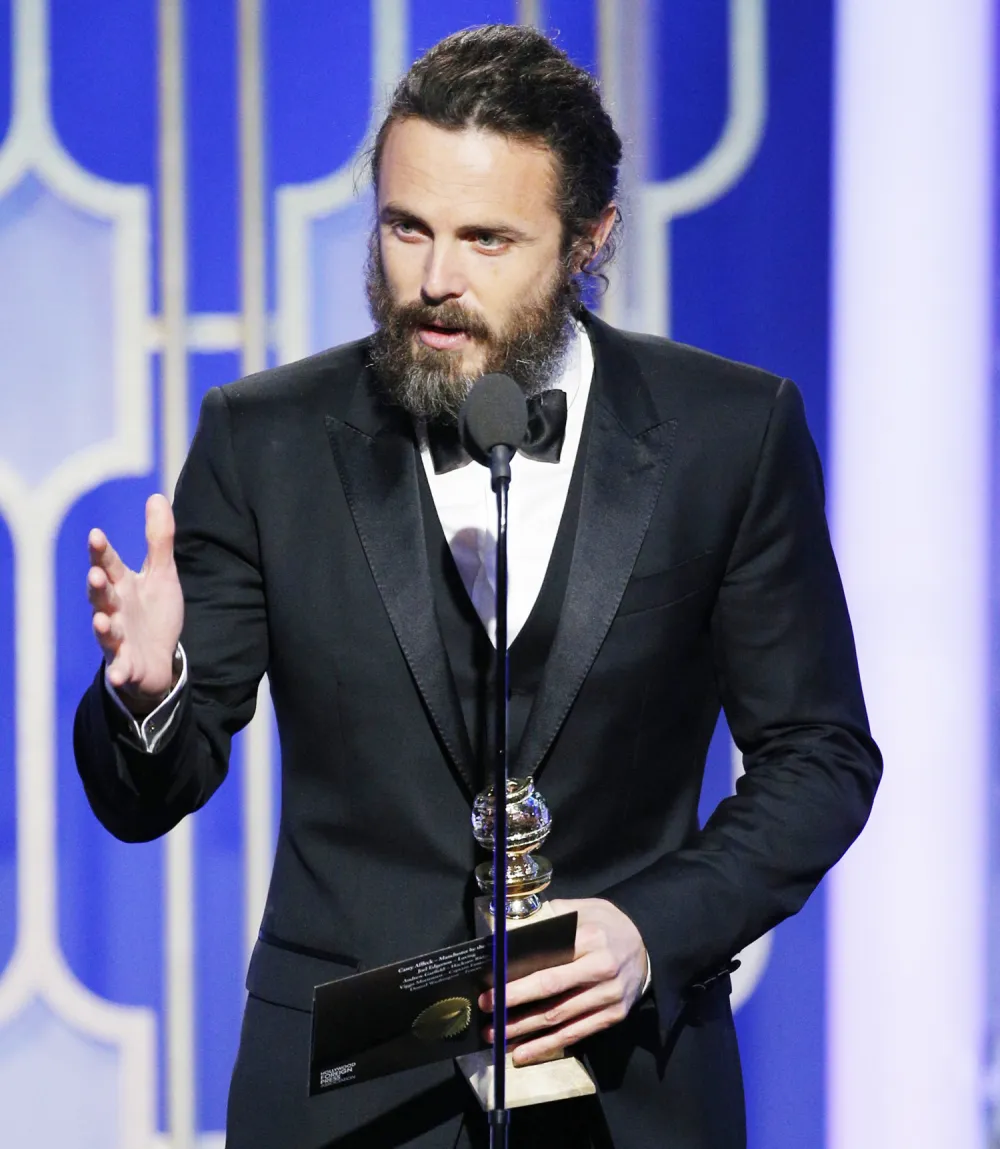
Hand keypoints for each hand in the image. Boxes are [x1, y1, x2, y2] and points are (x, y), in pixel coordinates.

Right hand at [87, 494, 183, 712]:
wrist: (157, 659)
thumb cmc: (154, 612)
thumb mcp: (161, 573)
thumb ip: (158, 539)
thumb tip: (156, 496)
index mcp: (122, 585)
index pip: (109, 565)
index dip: (101, 552)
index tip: (96, 535)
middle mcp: (114, 610)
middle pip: (102, 596)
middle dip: (98, 587)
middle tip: (96, 575)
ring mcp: (118, 639)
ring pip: (107, 631)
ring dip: (103, 626)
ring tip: (103, 620)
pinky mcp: (126, 665)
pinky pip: (121, 668)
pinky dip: (120, 670)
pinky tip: (120, 673)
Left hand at [479, 897, 647, 1066]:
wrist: (649, 944)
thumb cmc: (607, 924)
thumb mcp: (584, 907)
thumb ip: (552, 916)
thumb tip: (514, 932)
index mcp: (590, 938)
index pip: (547, 961)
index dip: (517, 977)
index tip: (491, 985)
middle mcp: (602, 968)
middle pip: (550, 992)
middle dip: (514, 1004)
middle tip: (487, 1010)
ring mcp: (609, 996)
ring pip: (559, 1018)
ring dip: (524, 1030)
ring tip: (496, 1036)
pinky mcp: (614, 1015)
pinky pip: (576, 1034)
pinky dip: (548, 1046)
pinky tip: (524, 1053)